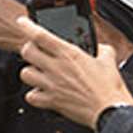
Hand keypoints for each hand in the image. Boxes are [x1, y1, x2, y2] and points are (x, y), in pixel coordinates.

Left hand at [13, 18, 132, 128]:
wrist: (109, 110)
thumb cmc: (109, 87)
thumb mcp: (108, 59)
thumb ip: (102, 49)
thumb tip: (99, 48)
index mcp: (69, 54)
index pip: (40, 35)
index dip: (28, 26)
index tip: (22, 22)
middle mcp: (56, 68)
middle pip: (27, 52)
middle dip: (29, 49)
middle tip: (36, 51)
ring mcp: (51, 85)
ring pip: (25, 73)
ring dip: (30, 72)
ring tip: (39, 73)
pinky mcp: (51, 101)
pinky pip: (30, 96)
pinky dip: (34, 94)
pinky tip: (42, 92)